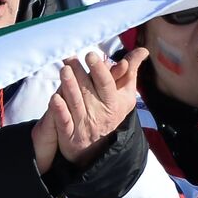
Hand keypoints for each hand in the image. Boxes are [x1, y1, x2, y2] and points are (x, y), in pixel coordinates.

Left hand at [32, 49, 148, 170]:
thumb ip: (130, 71)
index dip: (99, 70)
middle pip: (88, 91)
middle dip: (80, 74)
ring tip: (64, 70)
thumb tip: (143, 50)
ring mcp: (83, 124)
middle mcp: (99, 113)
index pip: (106, 84)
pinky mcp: (69, 134)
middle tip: (70, 58)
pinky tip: (55, 98)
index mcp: (114, 102)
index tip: (91, 55)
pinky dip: (60, 110)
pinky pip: (64, 122)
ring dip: (69, 87)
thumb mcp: (125, 94)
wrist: (98, 146)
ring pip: (76, 103)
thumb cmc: (111, 111)